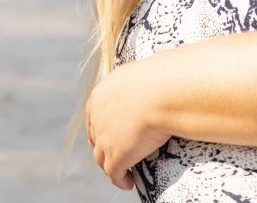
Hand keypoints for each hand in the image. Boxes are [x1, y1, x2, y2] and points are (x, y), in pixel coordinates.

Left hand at [86, 60, 171, 189]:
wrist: (162, 92)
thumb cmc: (162, 78)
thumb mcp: (144, 73)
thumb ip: (142, 81)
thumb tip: (160, 77)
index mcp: (100, 95)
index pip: (94, 116)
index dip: (100, 127)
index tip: (108, 133)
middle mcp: (97, 118)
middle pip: (95, 139)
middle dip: (103, 147)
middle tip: (114, 154)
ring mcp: (104, 139)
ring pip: (102, 159)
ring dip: (111, 166)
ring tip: (124, 171)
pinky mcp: (116, 156)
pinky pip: (114, 174)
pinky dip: (121, 180)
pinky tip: (129, 182)